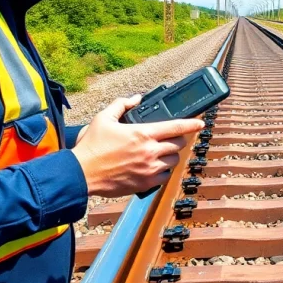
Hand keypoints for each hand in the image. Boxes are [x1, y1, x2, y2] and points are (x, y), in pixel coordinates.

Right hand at [71, 94, 203, 197]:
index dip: (192, 123)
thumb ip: (121, 104)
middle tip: (171, 137)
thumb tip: (136, 98)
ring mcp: (149, 169)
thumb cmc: (91, 146)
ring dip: (170, 155)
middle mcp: (150, 152)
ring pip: (173, 160)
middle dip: (178, 139)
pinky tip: (153, 166)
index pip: (176, 126)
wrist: (81, 174)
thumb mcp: (103, 118)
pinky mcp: (145, 184)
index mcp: (143, 133)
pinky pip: (164, 176)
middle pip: (179, 144)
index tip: (201, 123)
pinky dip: (163, 170)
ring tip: (160, 152)